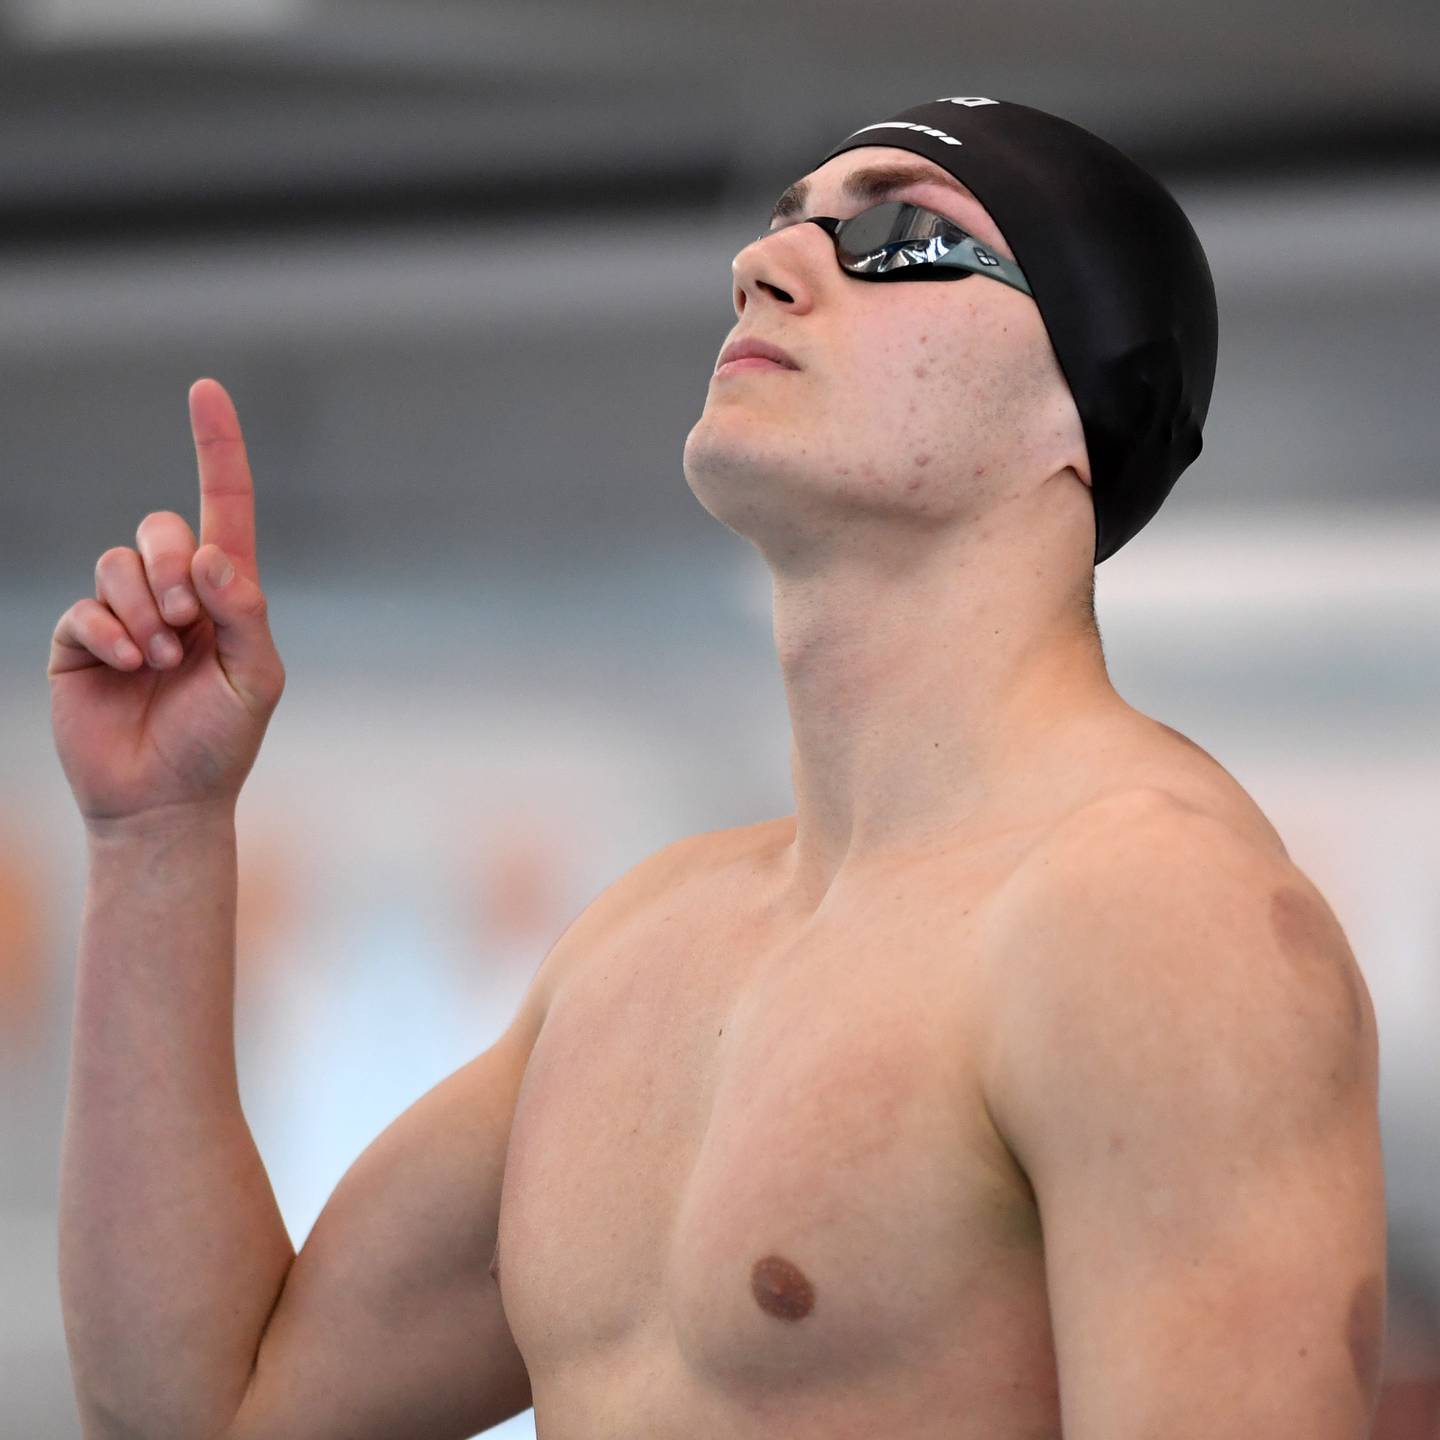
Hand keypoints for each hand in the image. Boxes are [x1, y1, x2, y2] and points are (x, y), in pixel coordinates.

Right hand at [49, 378, 286, 830]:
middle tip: (186, 627)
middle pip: (162, 528)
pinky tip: (125, 666)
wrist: (164, 802)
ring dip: (142, 607)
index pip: (223, 506)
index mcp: (227, 595)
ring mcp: (124, 614)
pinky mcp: (80, 639)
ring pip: (118, 561)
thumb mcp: (256, 680)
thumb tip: (213, 557)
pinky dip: (108, 632)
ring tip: (157, 659)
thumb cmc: (221, 743)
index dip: (216, 448)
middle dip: (173, 569)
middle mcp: (175, 594)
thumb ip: (245, 615)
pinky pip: (85, 606)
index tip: (206, 389)